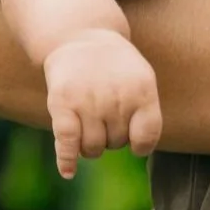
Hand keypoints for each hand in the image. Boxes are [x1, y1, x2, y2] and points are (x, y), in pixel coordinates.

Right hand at [43, 28, 161, 178]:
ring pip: (93, 149)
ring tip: (90, 124)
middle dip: (112, 137)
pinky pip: (67, 142)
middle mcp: (116, 96)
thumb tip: (141, 149)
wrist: (81, 38)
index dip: (141, 144)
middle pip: (117, 143)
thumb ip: (145, 112)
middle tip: (106, 115)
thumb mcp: (141, 79)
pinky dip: (67, 161)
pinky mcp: (62, 104)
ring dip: (91, 146)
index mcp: (142, 89)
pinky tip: (69, 172)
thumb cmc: (115, 68)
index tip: (135, 142)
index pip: (146, 135)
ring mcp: (88, 100)